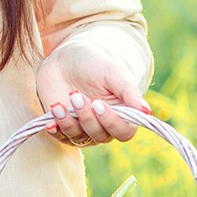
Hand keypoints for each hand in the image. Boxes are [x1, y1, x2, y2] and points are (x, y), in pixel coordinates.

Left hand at [35, 41, 151, 145]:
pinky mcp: (64, 128)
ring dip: (69, 122)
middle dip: (87, 118)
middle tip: (76, 96)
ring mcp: (83, 128)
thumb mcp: (112, 73)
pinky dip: (56, 130)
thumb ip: (129, 91)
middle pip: (101, 136)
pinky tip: (50, 122)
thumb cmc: (92, 64)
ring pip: (80, 138)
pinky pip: (61, 138)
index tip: (98, 103)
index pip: (124, 132)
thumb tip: (146, 112)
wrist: (64, 59)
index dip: (112, 122)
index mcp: (122, 113)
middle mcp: (104, 125)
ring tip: (59, 104)